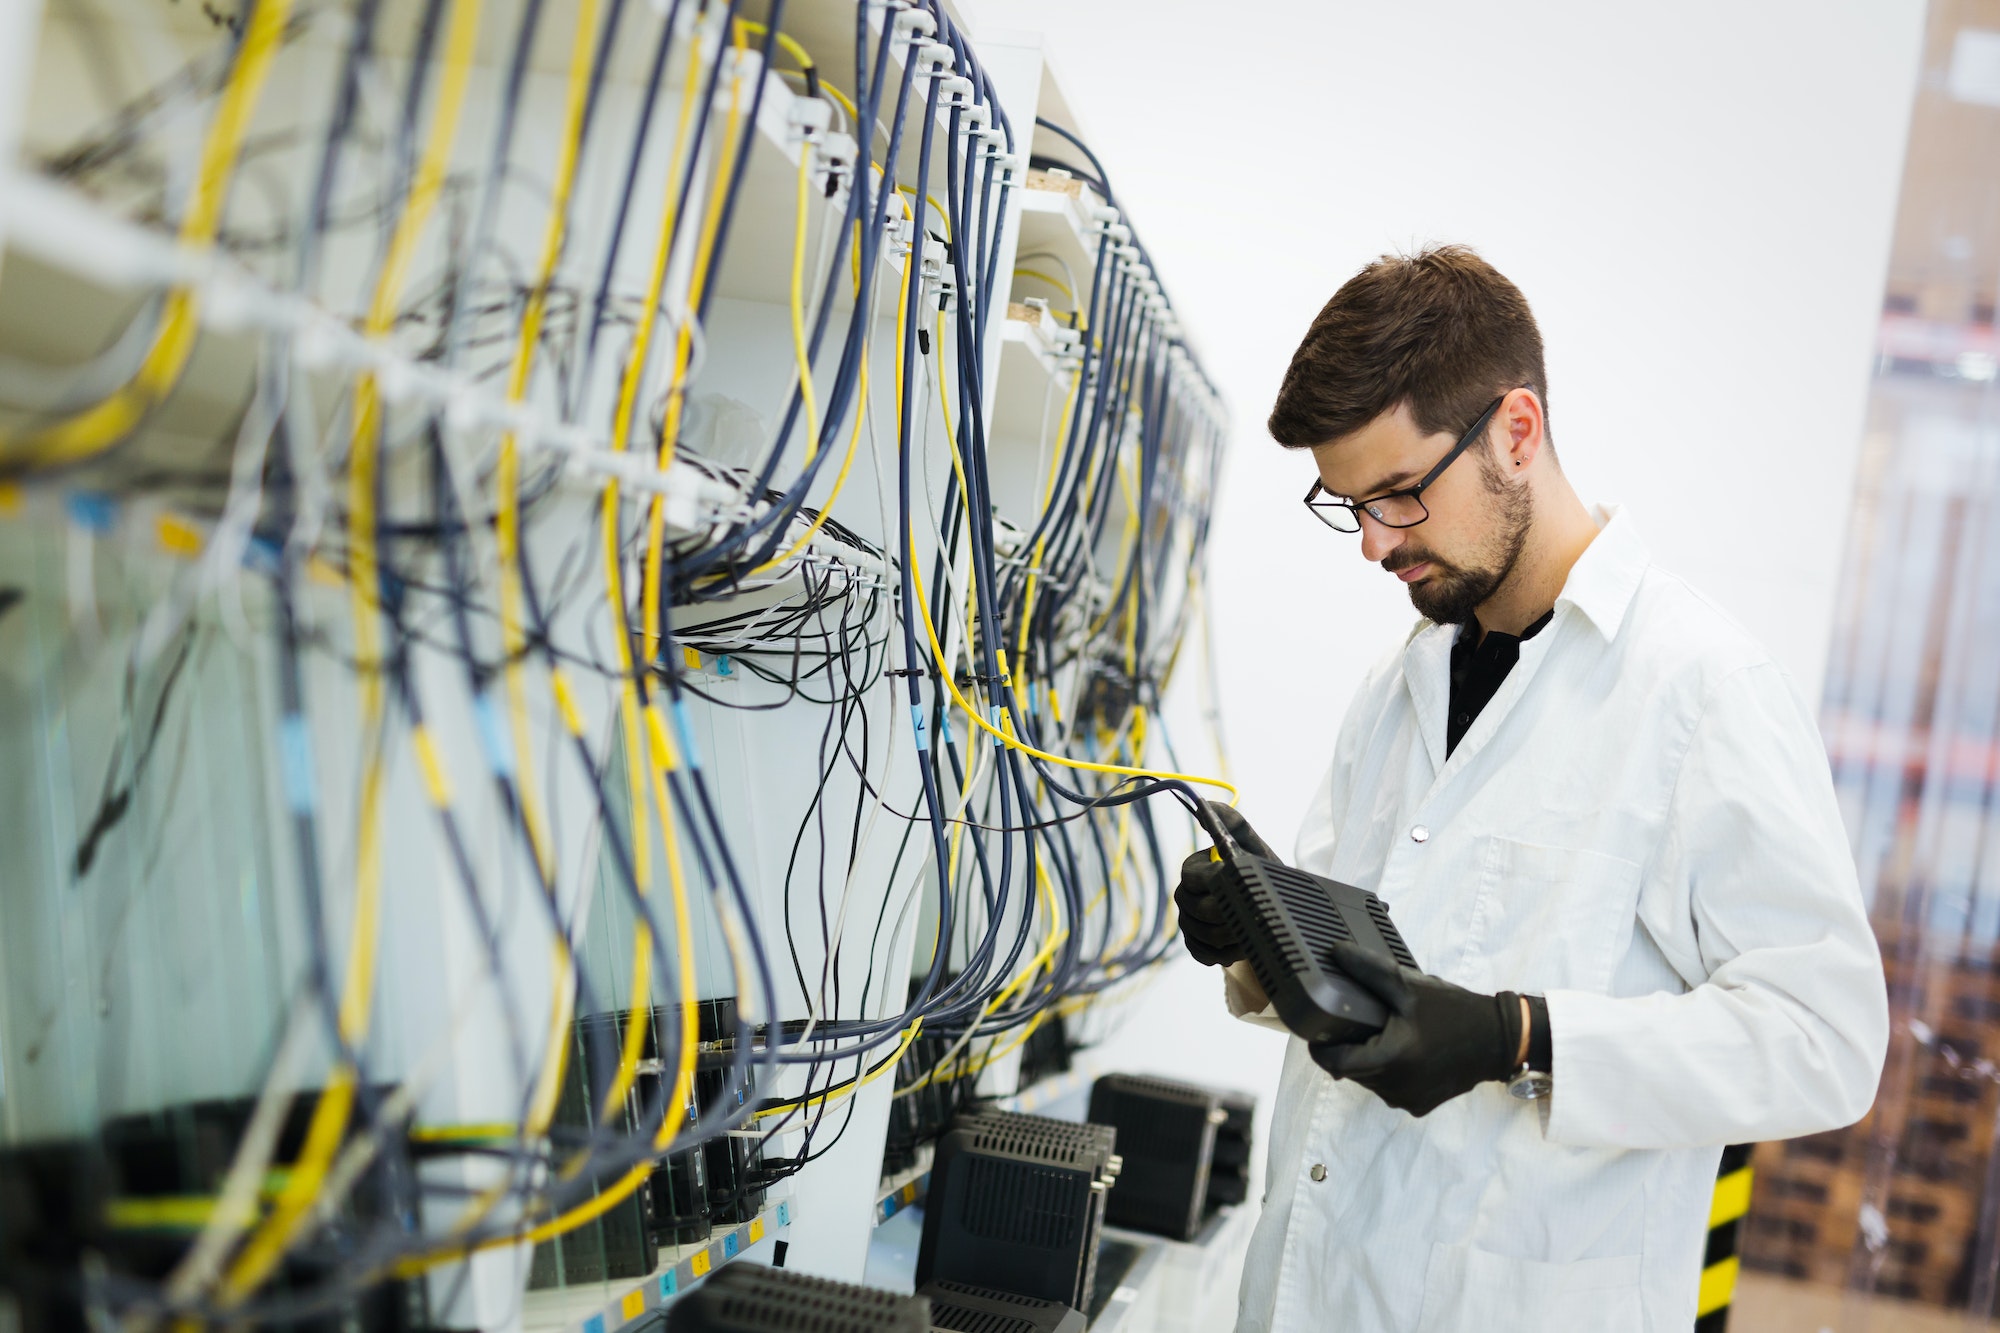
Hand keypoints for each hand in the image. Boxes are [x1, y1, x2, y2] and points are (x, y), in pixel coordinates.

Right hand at [1174, 802, 1274, 968]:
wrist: (1274, 910)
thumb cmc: (1263, 874)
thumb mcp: (1253, 847)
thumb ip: (1232, 824)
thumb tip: (1203, 803)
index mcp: (1194, 869)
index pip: (1190, 876)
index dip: (1215, 883)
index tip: (1240, 885)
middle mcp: (1186, 896)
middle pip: (1196, 909)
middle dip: (1228, 912)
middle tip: (1253, 911)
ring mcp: (1189, 923)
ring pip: (1203, 934)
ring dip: (1233, 935)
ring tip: (1254, 928)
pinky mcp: (1197, 946)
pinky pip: (1204, 953)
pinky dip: (1227, 953)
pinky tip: (1242, 944)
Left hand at [1308, 940, 1521, 1116]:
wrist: (1498, 1040)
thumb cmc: (1454, 1012)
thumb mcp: (1410, 987)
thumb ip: (1369, 971)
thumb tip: (1337, 953)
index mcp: (1390, 1059)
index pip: (1333, 1062)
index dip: (1320, 1046)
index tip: (1321, 1029)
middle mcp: (1396, 1087)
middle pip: (1350, 1070)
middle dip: (1350, 1047)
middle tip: (1365, 1023)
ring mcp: (1407, 1099)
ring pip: (1369, 1080)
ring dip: (1369, 1060)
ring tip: (1389, 1034)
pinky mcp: (1419, 1105)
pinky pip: (1389, 1088)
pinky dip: (1389, 1072)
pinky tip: (1406, 1052)